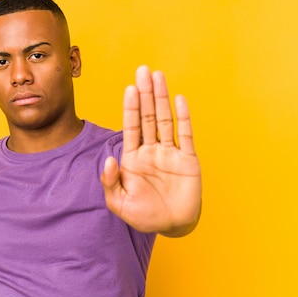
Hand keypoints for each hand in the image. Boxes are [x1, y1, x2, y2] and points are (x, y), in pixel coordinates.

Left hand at [100, 65, 201, 236]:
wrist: (172, 226)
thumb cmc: (144, 216)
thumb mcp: (119, 203)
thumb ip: (110, 182)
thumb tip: (109, 160)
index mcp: (133, 158)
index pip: (131, 126)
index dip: (130, 107)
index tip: (129, 88)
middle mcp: (151, 150)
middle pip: (147, 116)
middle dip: (145, 94)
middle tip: (143, 70)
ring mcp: (169, 153)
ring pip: (165, 120)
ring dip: (161, 98)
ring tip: (158, 76)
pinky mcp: (187, 160)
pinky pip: (185, 135)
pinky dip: (182, 117)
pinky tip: (179, 100)